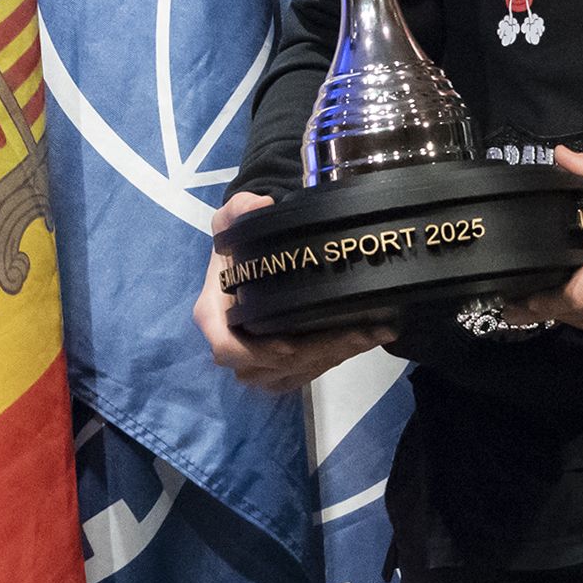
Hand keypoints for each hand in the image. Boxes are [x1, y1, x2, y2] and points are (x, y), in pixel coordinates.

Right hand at [195, 191, 393, 392]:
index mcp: (213, 313)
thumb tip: (260, 206)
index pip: (226, 347)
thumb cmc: (237, 238)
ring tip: (368, 335)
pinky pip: (302, 375)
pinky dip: (334, 360)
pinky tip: (364, 340)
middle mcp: (232, 342)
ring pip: (290, 375)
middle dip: (314, 355)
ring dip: (331, 359)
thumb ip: (242, 207)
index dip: (257, 352)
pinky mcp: (275, 365)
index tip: (290, 344)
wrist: (246, 253)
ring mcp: (253, 360)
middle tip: (357, 334)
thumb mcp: (233, 215)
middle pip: (268, 368)